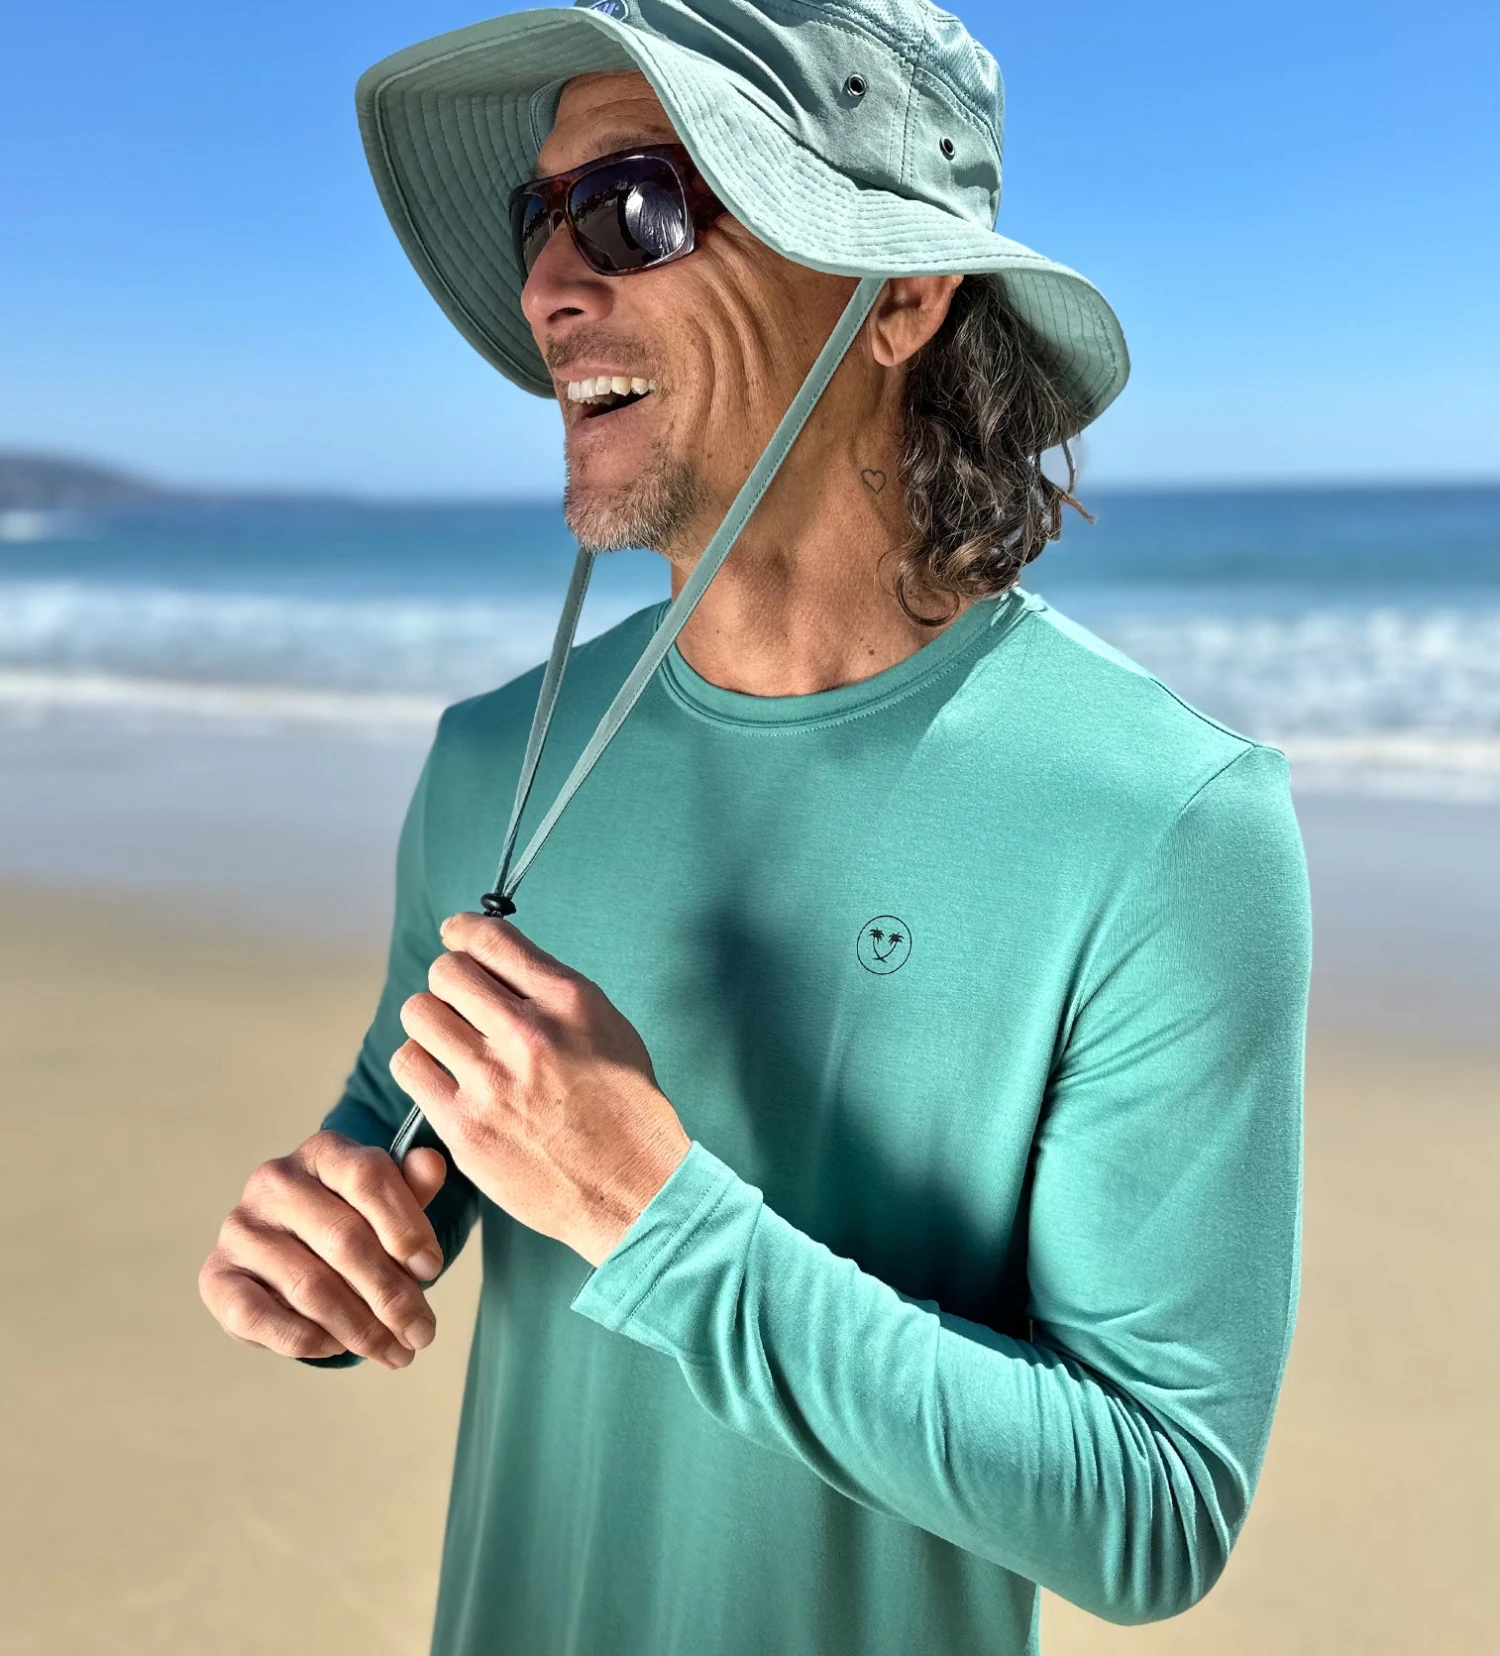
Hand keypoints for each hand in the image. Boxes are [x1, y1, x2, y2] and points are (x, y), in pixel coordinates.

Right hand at [199, 1131, 446, 1368]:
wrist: (295, 1248)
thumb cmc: (353, 1220)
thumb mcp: (388, 1200)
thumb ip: (411, 1185)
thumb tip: (431, 1164)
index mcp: (323, 1151)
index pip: (368, 1178)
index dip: (406, 1227)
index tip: (433, 1269)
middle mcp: (275, 1182)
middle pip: (344, 1240)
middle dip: (392, 1295)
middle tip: (422, 1333)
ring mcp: (240, 1229)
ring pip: (311, 1286)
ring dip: (360, 1328)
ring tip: (394, 1351)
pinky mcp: (216, 1277)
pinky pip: (261, 1317)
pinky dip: (306, 1339)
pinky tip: (337, 1348)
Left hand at [392, 913, 689, 1267]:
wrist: (633, 1190)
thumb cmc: (626, 1109)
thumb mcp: (610, 1028)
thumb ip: (552, 992)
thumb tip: (497, 963)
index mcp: (569, 1001)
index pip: (491, 939)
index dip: (463, 931)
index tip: (455, 936)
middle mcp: (528, 1034)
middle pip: (446, 971)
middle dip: (450, 982)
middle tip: (461, 1004)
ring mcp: (492, 1082)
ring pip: (419, 1013)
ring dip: (431, 1022)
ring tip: (451, 1042)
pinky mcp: (464, 1127)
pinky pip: (409, 1066)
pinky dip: (421, 1065)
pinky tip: (444, 1077)